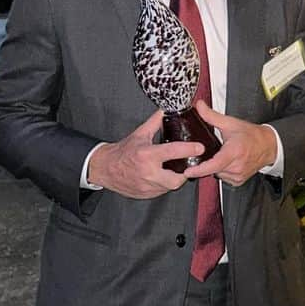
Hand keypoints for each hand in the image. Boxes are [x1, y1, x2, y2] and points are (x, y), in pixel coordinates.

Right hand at [88, 110, 203, 197]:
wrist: (105, 168)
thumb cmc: (122, 152)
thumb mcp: (139, 134)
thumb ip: (155, 122)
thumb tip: (165, 111)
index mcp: (147, 155)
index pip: (173, 151)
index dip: (189, 149)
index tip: (199, 148)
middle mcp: (148, 172)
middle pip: (177, 179)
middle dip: (183, 173)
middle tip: (183, 165)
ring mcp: (147, 186)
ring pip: (170, 187)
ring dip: (173, 179)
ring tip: (169, 169)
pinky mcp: (146, 195)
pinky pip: (161, 192)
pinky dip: (164, 185)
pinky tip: (161, 177)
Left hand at [183, 101, 277, 187]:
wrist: (268, 145)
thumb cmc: (252, 135)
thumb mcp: (231, 123)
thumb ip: (212, 116)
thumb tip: (199, 106)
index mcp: (234, 152)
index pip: (214, 164)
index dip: (200, 169)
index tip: (188, 171)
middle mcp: (236, 166)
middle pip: (213, 169)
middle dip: (208, 162)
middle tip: (214, 150)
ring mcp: (238, 175)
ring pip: (217, 174)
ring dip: (216, 166)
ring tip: (223, 155)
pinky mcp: (239, 180)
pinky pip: (224, 178)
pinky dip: (222, 171)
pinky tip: (227, 162)